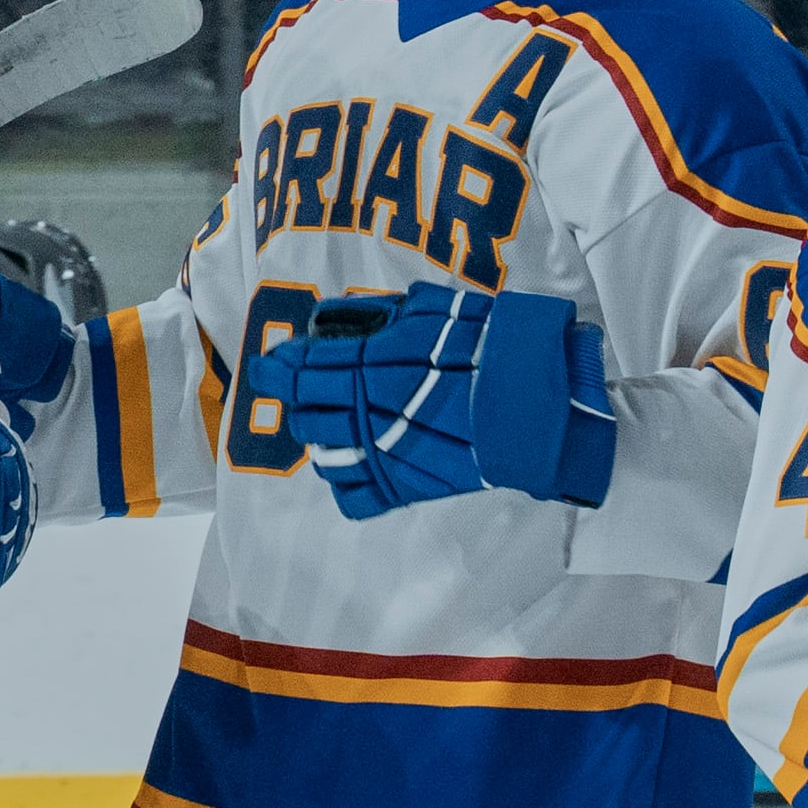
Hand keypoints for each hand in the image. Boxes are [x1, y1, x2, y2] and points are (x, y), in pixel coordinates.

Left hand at [265, 282, 614, 518]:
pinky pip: (353, 498)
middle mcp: (370, 412)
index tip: (271, 363)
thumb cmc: (489, 343)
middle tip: (305, 389)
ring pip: (323, 456)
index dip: (279, 367)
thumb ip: (378, 315)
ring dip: (318, 438)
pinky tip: (352, 463)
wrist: (537, 397)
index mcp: (373, 365)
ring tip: (329, 425)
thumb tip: (335, 319)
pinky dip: (344, 482)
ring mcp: (386, 454)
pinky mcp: (407, 487)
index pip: (303, 370)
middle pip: (305, 413)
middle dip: (297, 399)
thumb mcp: (431, 310)